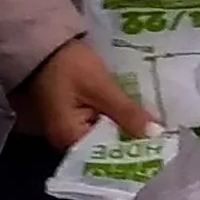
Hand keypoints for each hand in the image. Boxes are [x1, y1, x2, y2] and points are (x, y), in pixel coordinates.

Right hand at [14, 37, 156, 150]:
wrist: (38, 41)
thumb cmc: (67, 64)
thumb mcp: (101, 86)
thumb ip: (128, 113)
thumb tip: (156, 135)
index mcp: (68, 139)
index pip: (107, 158)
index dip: (135, 152)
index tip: (160, 147)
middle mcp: (63, 141)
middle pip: (104, 150)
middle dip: (130, 141)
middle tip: (161, 136)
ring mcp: (64, 129)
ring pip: (101, 138)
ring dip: (122, 131)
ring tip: (150, 127)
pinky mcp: (67, 117)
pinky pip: (94, 127)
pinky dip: (111, 122)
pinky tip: (129, 116)